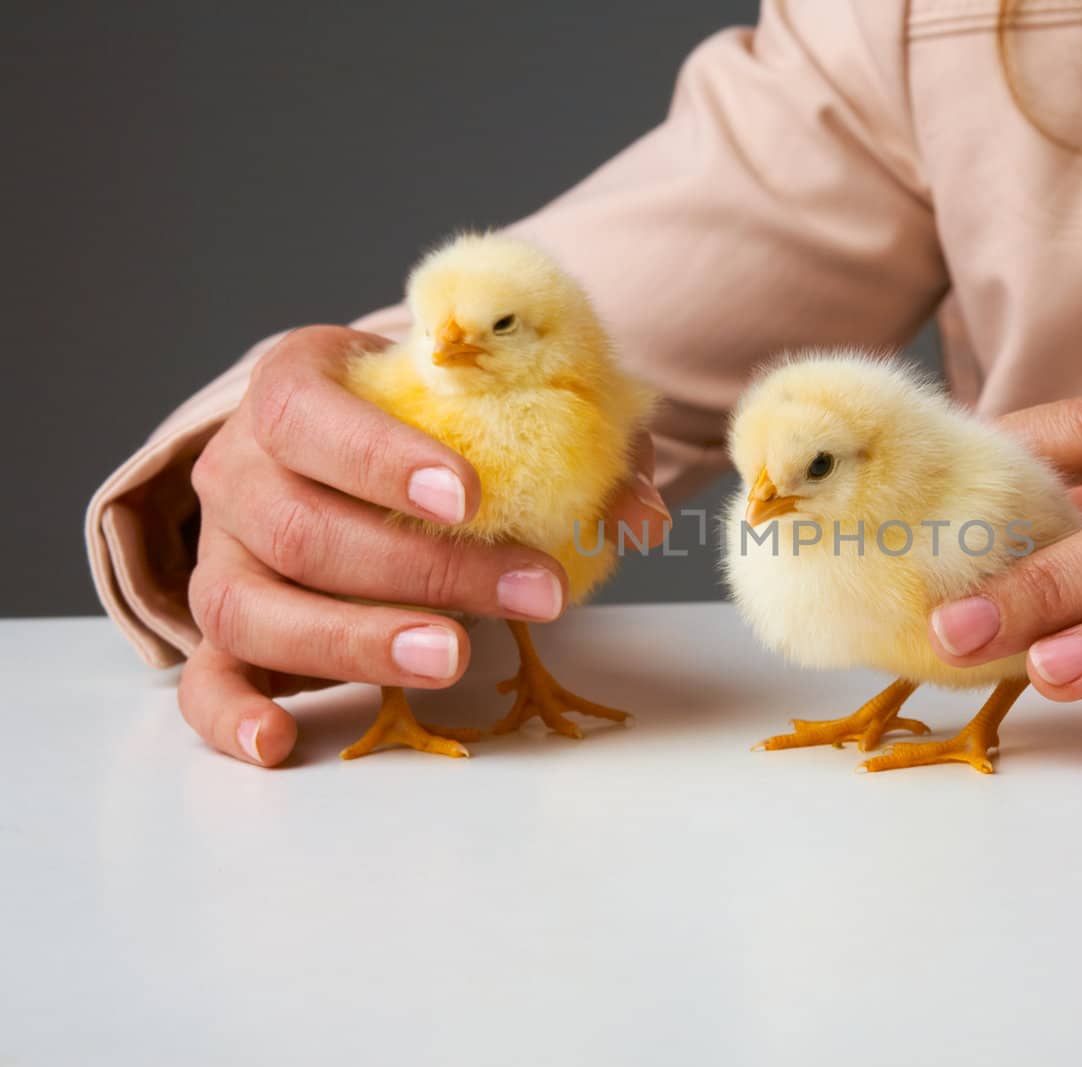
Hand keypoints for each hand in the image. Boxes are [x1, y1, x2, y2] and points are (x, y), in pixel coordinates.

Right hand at [180, 325, 669, 766]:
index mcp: (293, 386)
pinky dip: (231, 715)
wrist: (358, 443)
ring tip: (455, 657)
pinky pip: (204, 678)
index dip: (380, 456)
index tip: (471, 498)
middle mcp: (240, 468)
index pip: (308, 414)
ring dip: (356, 641)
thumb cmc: (437, 422)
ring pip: (252, 606)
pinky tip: (283, 742)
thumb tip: (642, 519)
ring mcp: (224, 553)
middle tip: (531, 592)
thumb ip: (579, 447)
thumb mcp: (510, 406)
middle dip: (422, 568)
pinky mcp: (226, 629)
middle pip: (300, 526)